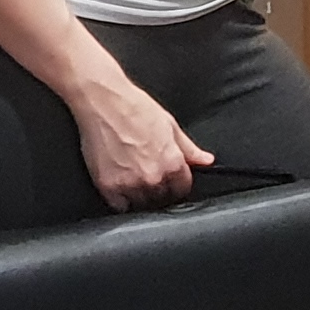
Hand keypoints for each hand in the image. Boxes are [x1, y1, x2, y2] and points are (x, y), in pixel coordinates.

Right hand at [70, 73, 214, 211]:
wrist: (103, 102)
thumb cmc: (136, 108)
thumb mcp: (170, 125)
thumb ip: (189, 149)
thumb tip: (206, 160)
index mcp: (172, 163)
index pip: (182, 190)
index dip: (177, 185)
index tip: (170, 180)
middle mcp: (153, 177)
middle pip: (162, 199)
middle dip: (159, 190)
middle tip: (148, 174)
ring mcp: (130, 184)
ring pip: (142, 205)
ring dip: (140, 196)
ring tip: (133, 177)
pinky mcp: (108, 187)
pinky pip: (120, 206)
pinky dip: (121, 200)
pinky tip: (120, 184)